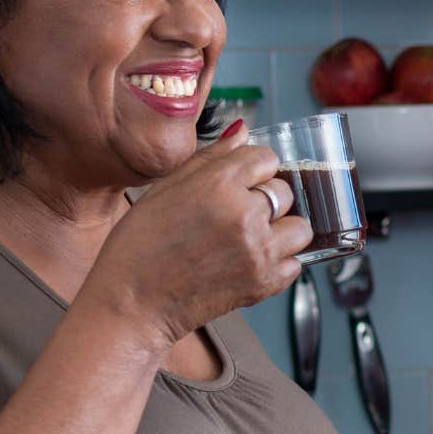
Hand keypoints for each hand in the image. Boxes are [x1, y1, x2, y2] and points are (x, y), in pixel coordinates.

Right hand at [80, 121, 313, 348]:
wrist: (132, 301)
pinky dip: (280, 263)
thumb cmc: (140, 245)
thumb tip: (243, 132)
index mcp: (217, 184)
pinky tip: (251, 261)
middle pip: (285, 191)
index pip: (266, 158)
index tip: (242, 182)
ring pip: (300, 228)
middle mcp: (243, 214)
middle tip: (240, 214)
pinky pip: (295, 264)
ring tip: (253, 238)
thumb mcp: (166, 188)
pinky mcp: (264, 283)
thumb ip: (210, 158)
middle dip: (267, 198)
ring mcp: (257, 250)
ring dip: (282, 230)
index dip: (254, 169)